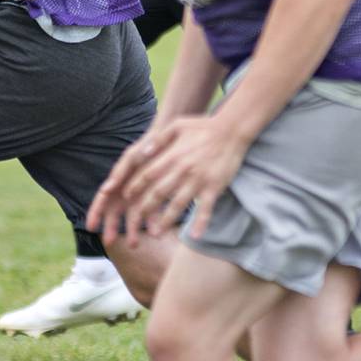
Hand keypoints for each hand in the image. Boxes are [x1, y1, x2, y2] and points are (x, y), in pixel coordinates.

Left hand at [85, 115, 248, 246]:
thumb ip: (159, 139)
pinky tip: (194, 236)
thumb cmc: (203, 126)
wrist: (232, 129)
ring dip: (166, 221)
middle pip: (158, 193)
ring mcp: (198, 180)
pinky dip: (200, 223)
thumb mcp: (178, 125)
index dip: (135, 187)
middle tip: (137, 220)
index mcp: (172, 156)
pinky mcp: (214, 187)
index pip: (148, 175)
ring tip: (157, 233)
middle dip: (145, 208)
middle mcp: (182, 170)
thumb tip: (142, 153)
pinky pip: (205, 209)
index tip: (128, 197)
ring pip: (178, 205)